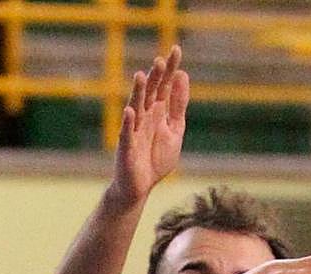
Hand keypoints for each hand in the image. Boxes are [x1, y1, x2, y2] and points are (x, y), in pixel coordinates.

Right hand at [110, 46, 188, 204]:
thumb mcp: (174, 130)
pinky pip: (127, 133)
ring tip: (140, 76)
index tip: (176, 49)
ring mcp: (134, 130)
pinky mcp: (126, 147)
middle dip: (154, 77)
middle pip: (149, 93)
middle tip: (160, 60)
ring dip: (137, 93)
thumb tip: (183, 76)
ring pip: (136, 108)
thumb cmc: (156, 158)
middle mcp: (144, 117)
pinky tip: (130, 111)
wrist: (140, 187)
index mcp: (157, 111)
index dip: (169, 69)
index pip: (164, 85)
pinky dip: (127, 123)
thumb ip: (178, 106)